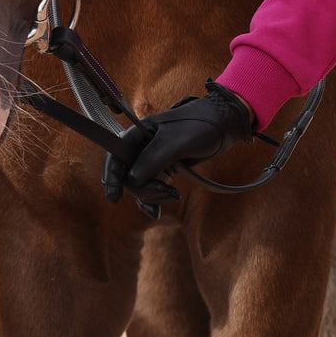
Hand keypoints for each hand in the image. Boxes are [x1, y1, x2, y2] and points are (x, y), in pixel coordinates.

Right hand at [103, 80, 253, 207]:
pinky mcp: (163, 168)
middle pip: (128, 175)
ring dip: (152, 196)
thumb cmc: (201, 126)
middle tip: (166, 191)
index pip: (116, 154)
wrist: (224, 125)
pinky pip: (150, 188)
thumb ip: (153, 159)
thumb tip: (132, 180)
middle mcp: (142, 145)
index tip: (115, 198)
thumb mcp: (177, 142)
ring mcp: (152, 158)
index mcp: (140, 131)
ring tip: (173, 195)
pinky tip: (158, 211)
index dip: (111, 175)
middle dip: (144, 189)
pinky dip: (154, 200)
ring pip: (140, 185)